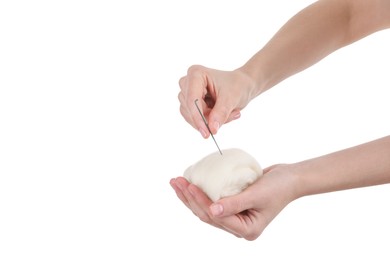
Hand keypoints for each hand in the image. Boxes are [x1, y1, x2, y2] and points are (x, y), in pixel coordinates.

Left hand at [170, 164, 298, 239]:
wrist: (290, 178)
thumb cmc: (278, 187)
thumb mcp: (257, 195)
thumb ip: (235, 203)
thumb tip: (212, 211)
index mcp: (246, 230)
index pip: (216, 217)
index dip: (199, 201)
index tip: (187, 185)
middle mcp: (239, 226)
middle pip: (207, 215)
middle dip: (189, 198)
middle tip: (176, 181)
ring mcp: (236, 217)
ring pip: (206, 209)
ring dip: (191, 196)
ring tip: (177, 181)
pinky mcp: (233, 206)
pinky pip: (213, 201)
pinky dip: (201, 192)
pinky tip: (191, 183)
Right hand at [178, 65, 256, 137]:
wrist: (242, 86)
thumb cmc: (238, 86)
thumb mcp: (232, 98)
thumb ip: (220, 113)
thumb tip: (212, 129)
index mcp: (196, 74)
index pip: (192, 99)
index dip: (197, 117)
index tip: (206, 132)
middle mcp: (187, 82)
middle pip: (190, 109)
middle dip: (208, 117)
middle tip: (230, 115)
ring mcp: (187, 94)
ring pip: (191, 116)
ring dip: (210, 120)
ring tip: (229, 113)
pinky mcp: (189, 104)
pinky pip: (194, 119)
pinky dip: (209, 121)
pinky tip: (223, 115)